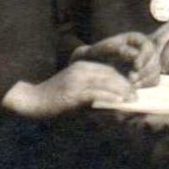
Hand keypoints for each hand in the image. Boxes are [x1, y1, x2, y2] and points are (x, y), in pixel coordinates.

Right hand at [3, 61, 135, 117]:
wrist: (32, 101)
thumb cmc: (54, 98)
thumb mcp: (75, 88)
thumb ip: (92, 88)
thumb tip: (114, 98)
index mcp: (82, 66)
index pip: (109, 70)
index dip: (123, 80)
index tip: (134, 90)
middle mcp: (81, 70)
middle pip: (110, 74)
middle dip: (126, 85)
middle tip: (136, 97)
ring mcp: (76, 80)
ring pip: (106, 82)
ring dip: (121, 92)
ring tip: (132, 100)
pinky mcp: (72, 92)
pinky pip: (95, 93)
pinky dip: (109, 97)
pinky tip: (119, 102)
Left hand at [74, 31, 159, 87]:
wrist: (94, 65)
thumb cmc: (97, 54)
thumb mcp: (106, 49)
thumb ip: (120, 49)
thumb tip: (135, 55)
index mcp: (137, 39)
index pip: (148, 47)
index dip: (144, 57)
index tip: (136, 66)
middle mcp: (146, 49)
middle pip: (154, 60)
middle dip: (144, 71)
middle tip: (131, 79)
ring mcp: (149, 62)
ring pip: (156, 71)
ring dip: (145, 79)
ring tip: (131, 84)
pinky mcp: (148, 74)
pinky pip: (154, 80)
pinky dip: (146, 84)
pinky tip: (134, 87)